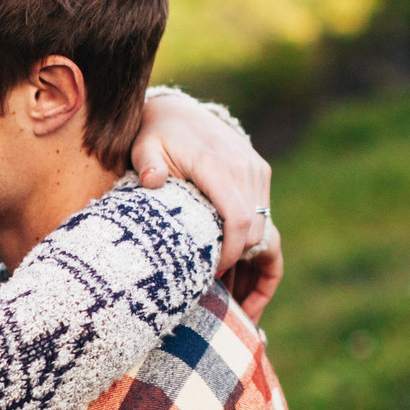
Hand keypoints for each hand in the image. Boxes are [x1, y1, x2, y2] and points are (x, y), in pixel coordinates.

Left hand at [130, 89, 282, 319]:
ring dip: (253, 263)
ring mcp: (256, 171)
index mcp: (217, 165)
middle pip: (257, 231)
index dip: (231, 254)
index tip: (211, 278)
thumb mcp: (144, 146)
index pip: (239, 218)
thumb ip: (148, 163)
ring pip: (266, 228)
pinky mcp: (259, 175)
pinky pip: (265, 218)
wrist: (178, 112)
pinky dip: (255, 246)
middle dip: (243, 267)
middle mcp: (245, 168)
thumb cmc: (155, 135)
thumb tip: (153, 179)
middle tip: (218, 297)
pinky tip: (240, 272)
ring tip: (234, 298)